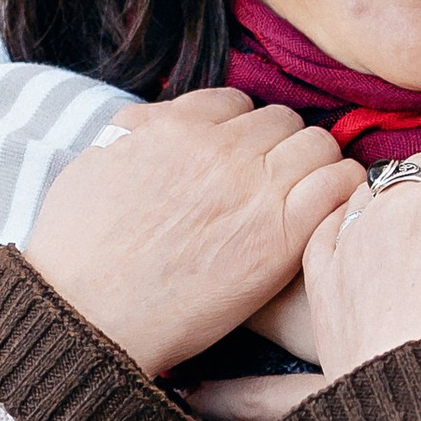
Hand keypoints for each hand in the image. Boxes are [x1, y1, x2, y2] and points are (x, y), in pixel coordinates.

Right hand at [20, 92, 363, 375]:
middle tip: (276, 182)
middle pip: (282, 121)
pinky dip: (342, 190)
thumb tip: (153, 119)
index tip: (241, 157)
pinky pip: (339, 184)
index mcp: (174, 127)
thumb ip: (132, 134)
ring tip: (307, 196)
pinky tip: (332, 212)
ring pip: (317, 144)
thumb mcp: (92, 166)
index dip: (241, 130)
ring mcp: (254, 190)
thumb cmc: (77, 254)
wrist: (88, 318)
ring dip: (315, 164)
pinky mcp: (282, 237)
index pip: (236, 103)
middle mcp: (219, 149)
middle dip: (280, 146)